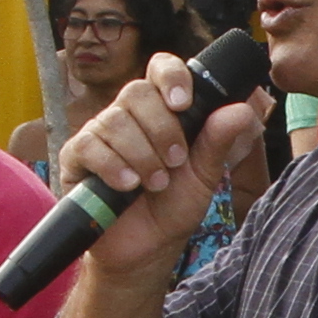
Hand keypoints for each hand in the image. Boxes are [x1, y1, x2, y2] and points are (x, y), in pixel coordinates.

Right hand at [58, 64, 259, 277]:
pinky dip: (113, 165)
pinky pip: (89, 145)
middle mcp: (127, 115)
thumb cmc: (173, 207)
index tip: (183, 104)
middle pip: (136, 91)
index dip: (171, 77)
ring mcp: (99, 134)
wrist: (147, 249)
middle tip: (175, 162)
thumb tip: (240, 110)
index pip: (160, 68)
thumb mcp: (204, 176)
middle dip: (161, 129)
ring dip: (142, 155)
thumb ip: (219, 142)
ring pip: (114, 121)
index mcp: (160, 111)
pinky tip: (128, 186)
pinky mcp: (76, 157)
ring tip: (155, 184)